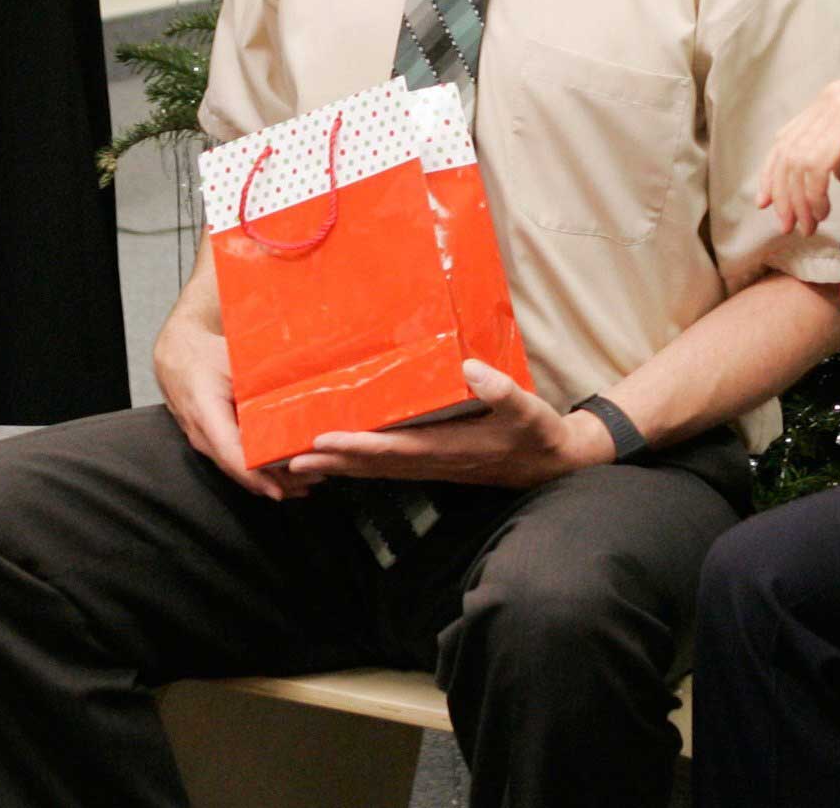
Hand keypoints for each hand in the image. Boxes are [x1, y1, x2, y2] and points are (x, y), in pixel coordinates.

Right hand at [153, 304, 316, 501]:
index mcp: (206, 412)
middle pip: (238, 470)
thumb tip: (297, 376)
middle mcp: (203, 435)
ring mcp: (206, 443)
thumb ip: (259, 372)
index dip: (254, 474)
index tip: (277, 489)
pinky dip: (261, 473)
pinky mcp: (213, 444)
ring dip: (271, 480)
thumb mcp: (230, 358)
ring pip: (239, 471)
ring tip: (308, 482)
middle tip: (313, 480)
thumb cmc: (203, 355)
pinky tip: (286, 476)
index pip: (229, 452)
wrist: (176, 357)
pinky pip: (236, 463)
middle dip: (274, 482)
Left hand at [286, 362, 614, 489]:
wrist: (552, 464)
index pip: (392, 450)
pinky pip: (387, 467)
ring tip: (300, 460)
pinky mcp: (433, 462)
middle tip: (287, 457)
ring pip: (375, 469)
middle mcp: (432, 461)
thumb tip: (471, 368)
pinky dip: (359, 463)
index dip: (356, 445)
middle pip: (372, 465)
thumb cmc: (536, 434)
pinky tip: (340, 456)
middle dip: (331, 461)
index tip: (322, 438)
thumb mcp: (527, 409)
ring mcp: (431, 465)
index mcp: (448, 449)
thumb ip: (501, 390)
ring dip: (339, 465)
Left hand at [759, 48, 839, 237]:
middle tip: (787, 225)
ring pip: (795, 161)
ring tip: (808, 226)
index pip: (786, 138)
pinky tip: (825, 212)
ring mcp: (836, 108)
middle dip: (781, 192)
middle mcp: (827, 101)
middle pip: (785, 151)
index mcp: (831, 100)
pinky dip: (814, 192)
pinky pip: (815, 162)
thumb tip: (836, 174)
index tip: (769, 202)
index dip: (773, 172)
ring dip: (797, 199)